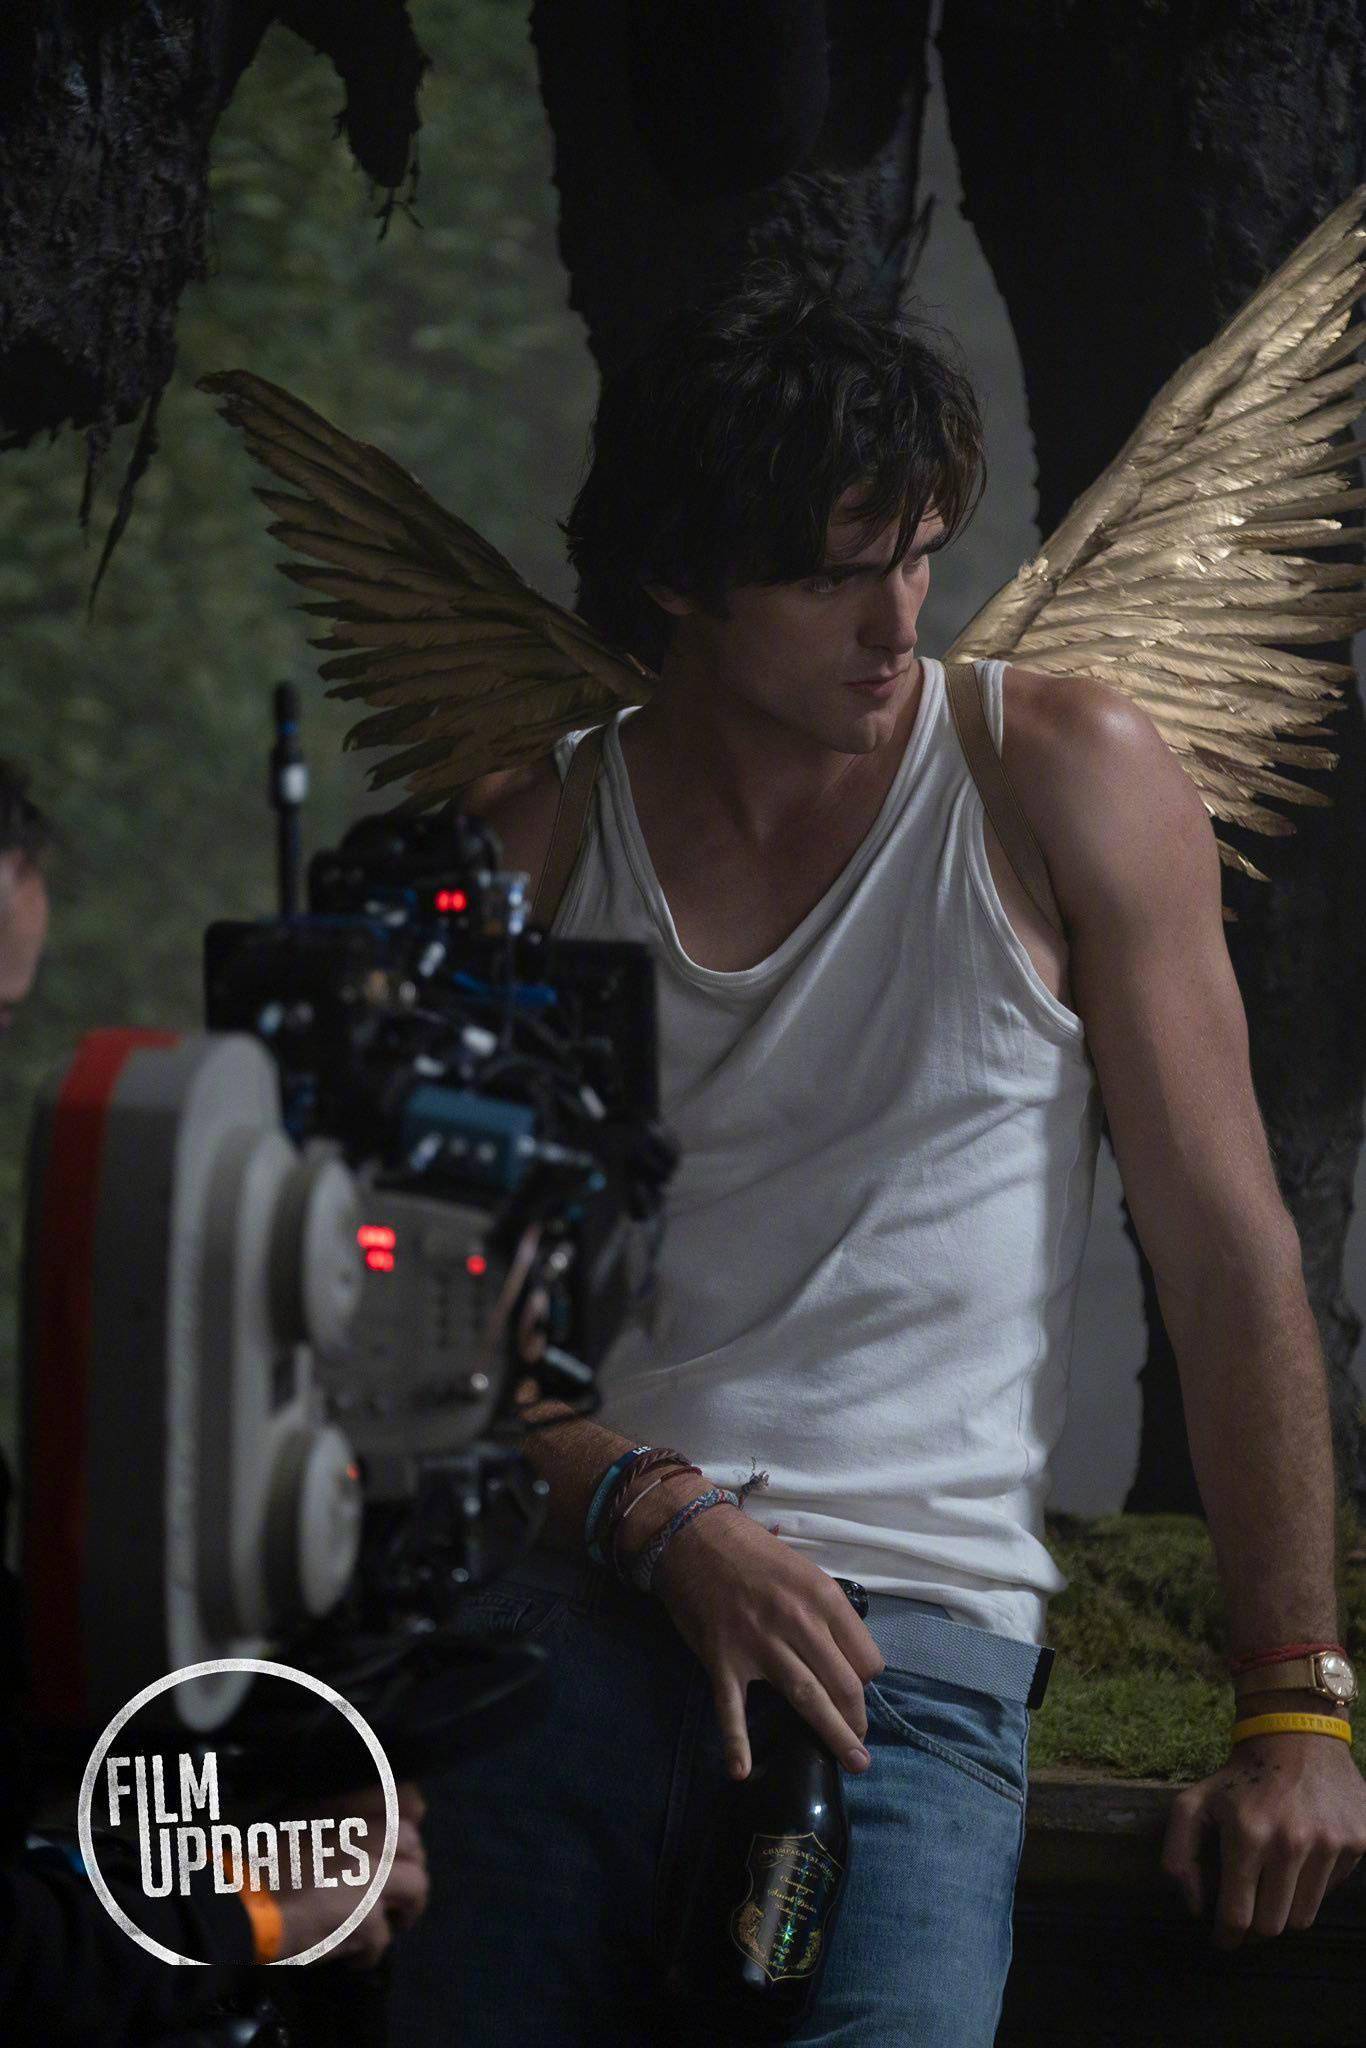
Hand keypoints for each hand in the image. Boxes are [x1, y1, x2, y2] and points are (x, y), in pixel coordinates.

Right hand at [275, 1781, 428, 1967]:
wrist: (240, 1902)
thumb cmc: (258, 1860)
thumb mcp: (298, 1819)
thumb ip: (334, 1821)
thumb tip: (349, 1836)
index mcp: (355, 1807)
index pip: (408, 1803)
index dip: (406, 1826)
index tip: (397, 1847)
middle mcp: (373, 1833)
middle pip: (414, 1847)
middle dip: (406, 1868)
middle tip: (391, 1892)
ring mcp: (375, 1874)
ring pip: (417, 1887)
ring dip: (404, 1909)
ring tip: (384, 1927)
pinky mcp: (368, 1917)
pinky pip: (383, 1939)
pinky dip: (368, 1953)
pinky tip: (351, 1960)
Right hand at [651, 1501, 885, 1779]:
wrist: (693, 1538)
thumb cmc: (752, 1551)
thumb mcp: (803, 1569)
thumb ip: (826, 1610)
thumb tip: (846, 1654)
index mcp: (823, 1596)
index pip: (865, 1656)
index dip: (866, 1680)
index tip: (858, 1691)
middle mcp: (797, 1621)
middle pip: (843, 1684)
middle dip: (857, 1720)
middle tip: (860, 1745)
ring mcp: (759, 1644)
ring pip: (806, 1698)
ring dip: (832, 1734)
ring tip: (852, 1762)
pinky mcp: (723, 1660)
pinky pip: (732, 1709)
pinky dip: (735, 1743)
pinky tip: (740, 1772)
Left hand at [1161, 1733, 1365, 1945]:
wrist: (1296, 1734)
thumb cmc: (1240, 1777)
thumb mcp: (1194, 1803)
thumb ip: (1178, 1855)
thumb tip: (1195, 1907)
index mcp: (1247, 1834)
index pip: (1238, 1915)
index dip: (1226, 1936)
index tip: (1222, 1940)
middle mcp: (1292, 1842)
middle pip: (1274, 1926)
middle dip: (1256, 1925)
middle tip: (1248, 1911)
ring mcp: (1331, 1843)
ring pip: (1305, 1916)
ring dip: (1285, 1907)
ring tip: (1273, 1881)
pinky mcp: (1360, 1840)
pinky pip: (1332, 1889)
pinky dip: (1314, 1883)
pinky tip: (1303, 1855)